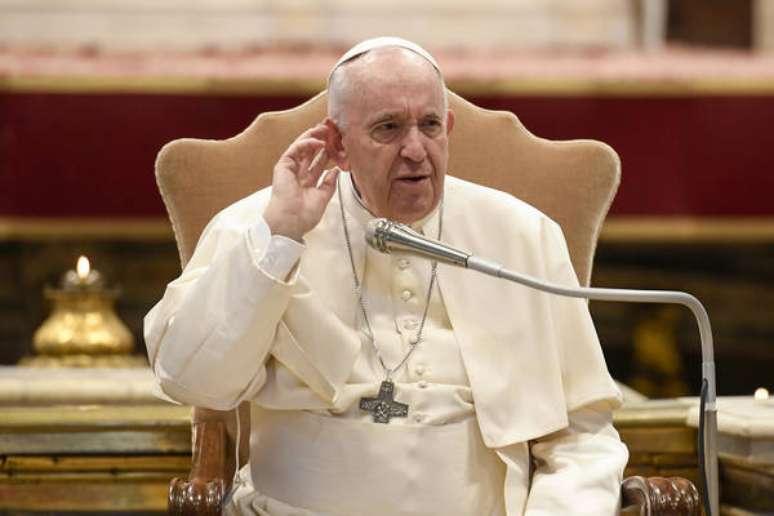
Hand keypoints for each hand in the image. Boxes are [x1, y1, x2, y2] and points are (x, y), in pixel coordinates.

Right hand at [263, 122, 340, 241]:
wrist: (291, 221)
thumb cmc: (303, 215)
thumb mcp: (323, 198)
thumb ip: (329, 184)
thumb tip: (336, 171)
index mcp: (307, 183)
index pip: (318, 163)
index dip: (328, 153)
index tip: (339, 146)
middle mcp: (298, 174)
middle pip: (311, 153)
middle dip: (321, 141)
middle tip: (332, 133)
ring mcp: (290, 169)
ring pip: (302, 148)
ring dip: (314, 137)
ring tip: (326, 130)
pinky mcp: (283, 166)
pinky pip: (295, 150)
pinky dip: (306, 143)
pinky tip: (318, 141)